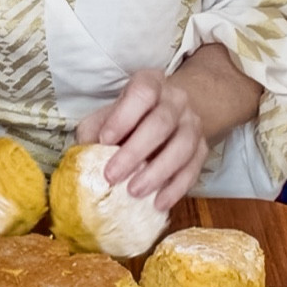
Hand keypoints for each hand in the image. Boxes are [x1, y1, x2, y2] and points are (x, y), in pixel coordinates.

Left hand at [77, 68, 207, 214]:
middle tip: (112, 176)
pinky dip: (176, 188)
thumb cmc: (133, 115)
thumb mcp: (111, 113)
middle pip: (161, 123)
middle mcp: (176, 100)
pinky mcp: (202, 148)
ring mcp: (192, 124)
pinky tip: (158, 202)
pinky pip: (193, 169)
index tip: (105, 140)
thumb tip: (83, 151)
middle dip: (135, 152)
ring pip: (182, 147)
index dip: (123, 117)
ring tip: (134, 191)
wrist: (173, 113)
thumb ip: (95, 128)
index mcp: (150, 84)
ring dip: (157, 172)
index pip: (142, 93)